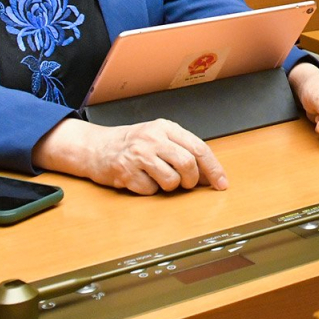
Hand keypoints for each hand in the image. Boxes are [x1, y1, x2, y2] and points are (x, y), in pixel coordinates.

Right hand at [34, 117, 225, 194]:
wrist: (96, 147)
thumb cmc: (132, 143)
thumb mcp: (159, 137)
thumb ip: (183, 150)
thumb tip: (209, 174)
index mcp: (166, 128)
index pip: (199, 148)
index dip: (213, 169)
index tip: (221, 183)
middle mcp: (153, 139)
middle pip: (188, 165)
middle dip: (191, 181)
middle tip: (185, 183)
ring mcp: (138, 155)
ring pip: (171, 181)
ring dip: (169, 187)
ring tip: (158, 178)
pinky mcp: (126, 172)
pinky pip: (151, 190)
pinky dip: (150, 190)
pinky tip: (140, 179)